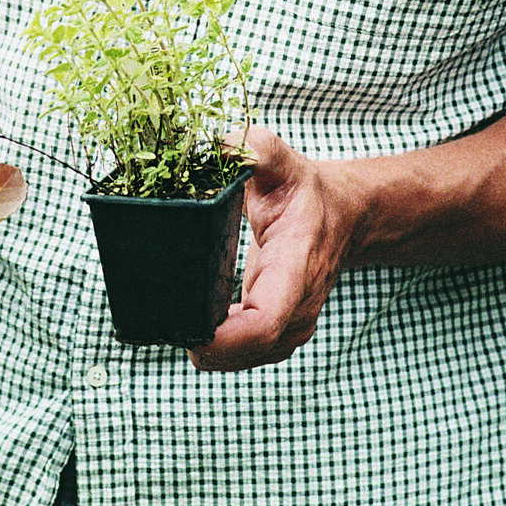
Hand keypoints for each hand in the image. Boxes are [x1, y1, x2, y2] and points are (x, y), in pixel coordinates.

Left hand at [189, 126, 355, 372]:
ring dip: (210, 351)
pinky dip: (219, 350)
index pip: (265, 319)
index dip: (225, 337)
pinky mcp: (282, 332)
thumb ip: (254, 148)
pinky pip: (247, 354)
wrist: (344, 215)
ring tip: (172, 323)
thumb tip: (221, 146)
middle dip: (205, 345)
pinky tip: (193, 329)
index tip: (188, 330)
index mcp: (296, 264)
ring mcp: (293, 325)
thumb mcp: (283, 161)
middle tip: (161, 320)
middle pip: (250, 349)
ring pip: (247, 359)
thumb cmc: (307, 190)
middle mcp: (299, 305)